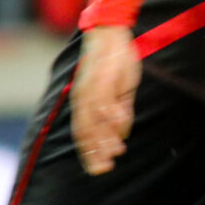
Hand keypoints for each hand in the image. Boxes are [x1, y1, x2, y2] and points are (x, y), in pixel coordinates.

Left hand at [72, 24, 140, 173]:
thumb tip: (121, 134)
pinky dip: (112, 118)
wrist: (108, 34)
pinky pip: (106, 103)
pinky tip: (121, 131)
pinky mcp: (103, 80)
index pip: (83, 134)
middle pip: (85, 132)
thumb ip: (119, 112)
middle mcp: (83, 99)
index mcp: (83, 102)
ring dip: (105, 139)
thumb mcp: (118, 91)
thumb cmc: (113, 63)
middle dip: (94, 153)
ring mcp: (91, 90)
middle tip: (103, 170)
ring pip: (95, 120)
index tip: (97, 170)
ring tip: (115, 154)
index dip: (89, 153)